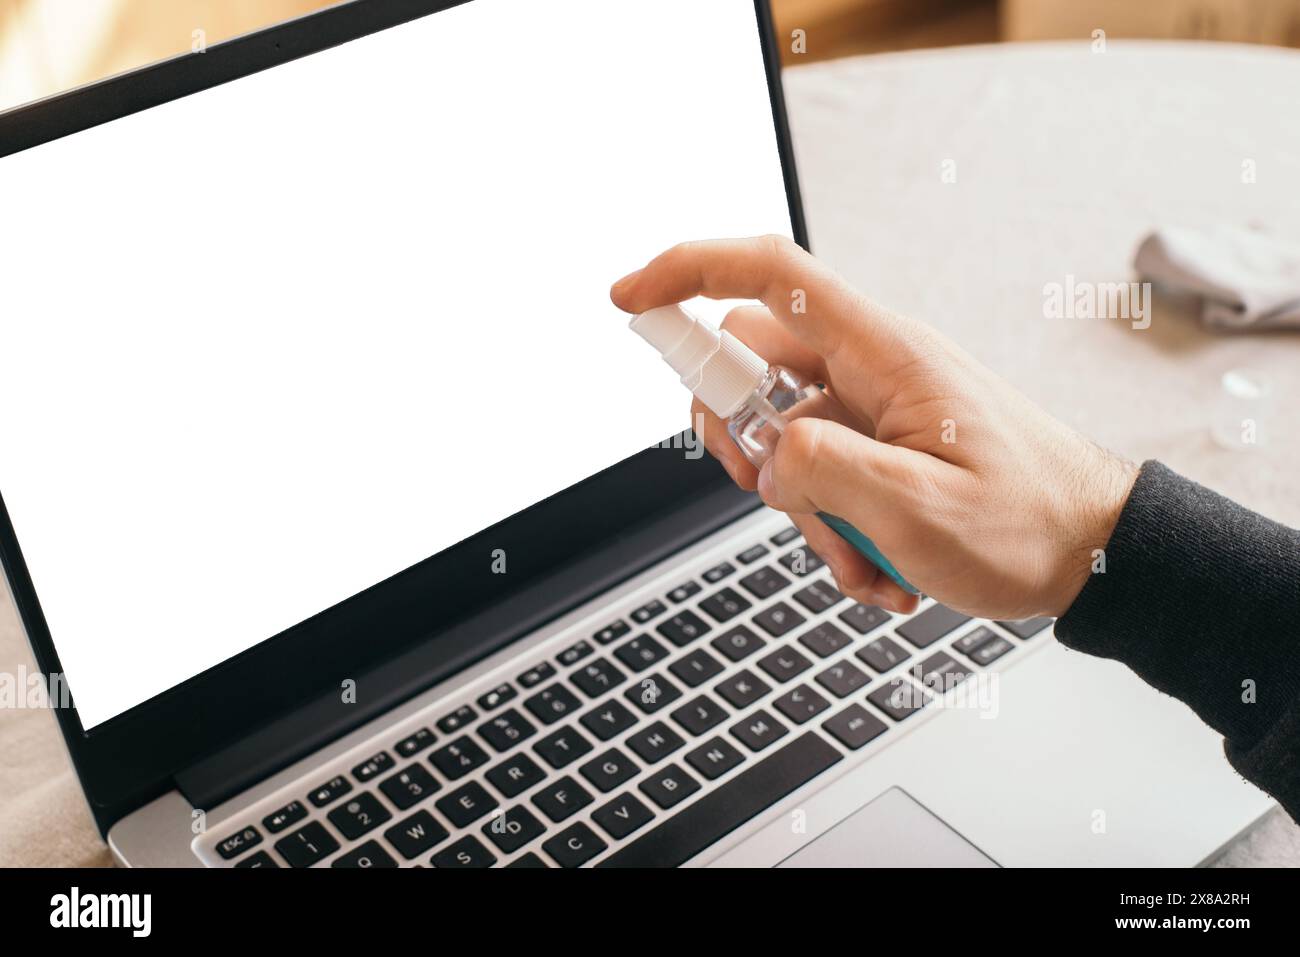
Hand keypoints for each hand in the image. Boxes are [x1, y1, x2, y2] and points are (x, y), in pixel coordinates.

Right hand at [611, 235, 1137, 619]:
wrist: (1095, 555)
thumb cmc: (1031, 525)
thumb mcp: (918, 510)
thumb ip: (824, 470)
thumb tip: (768, 455)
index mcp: (884, 354)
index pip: (770, 276)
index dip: (689, 270)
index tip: (629, 297)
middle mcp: (872, 369)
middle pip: (754, 365)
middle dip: (738, 437)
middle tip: (765, 491)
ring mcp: (875, 411)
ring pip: (782, 437)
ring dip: (797, 506)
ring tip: (855, 558)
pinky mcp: (881, 449)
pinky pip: (819, 475)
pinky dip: (829, 528)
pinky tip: (877, 567)